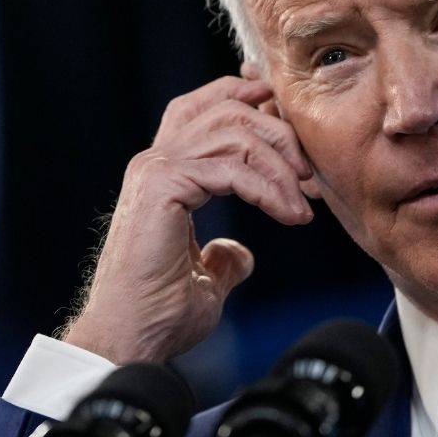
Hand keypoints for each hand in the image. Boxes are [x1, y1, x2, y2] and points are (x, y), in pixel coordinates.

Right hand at [60, 72, 313, 363]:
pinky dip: (268, 188)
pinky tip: (289, 214)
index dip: (245, 98)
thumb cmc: (158, 314)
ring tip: (302, 202)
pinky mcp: (163, 186)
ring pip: (232, 131)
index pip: (202, 109)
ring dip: (279, 162)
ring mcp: (155, 170)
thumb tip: (240, 255)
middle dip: (276, 132)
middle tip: (307, 173)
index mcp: (160, 173)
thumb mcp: (203, 278)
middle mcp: (154, 162)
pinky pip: (231, 169)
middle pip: (225, 110)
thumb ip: (222, 258)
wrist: (130, 338)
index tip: (286, 120)